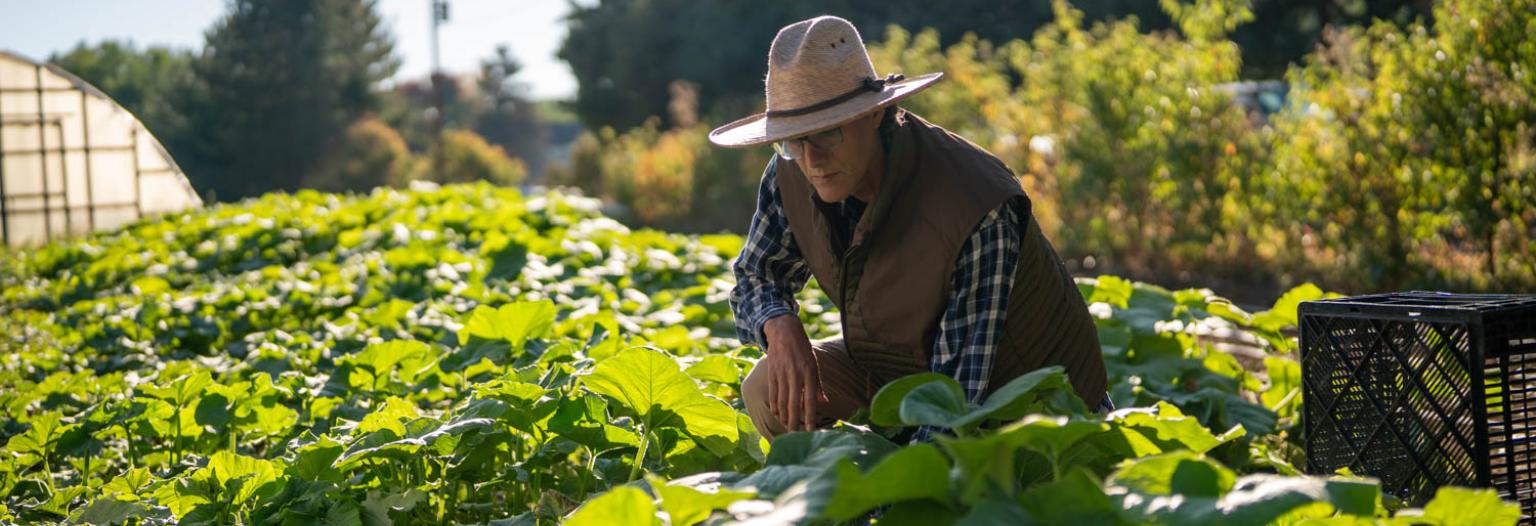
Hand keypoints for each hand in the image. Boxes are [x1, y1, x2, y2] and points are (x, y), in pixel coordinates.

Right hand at [761, 314, 827, 431]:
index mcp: (809, 373)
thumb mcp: (814, 364)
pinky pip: (773, 393)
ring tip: (787, 427)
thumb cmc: (803, 349)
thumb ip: (818, 385)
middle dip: (795, 422)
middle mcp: (796, 375)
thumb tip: (824, 403)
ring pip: (782, 401)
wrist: (784, 332)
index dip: (811, 417)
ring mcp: (782, 374)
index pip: (811, 400)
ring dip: (784, 416)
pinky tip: (777, 413)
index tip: (811, 431)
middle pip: (794, 404)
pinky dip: (775, 405)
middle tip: (795, 435)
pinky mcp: (772, 372)